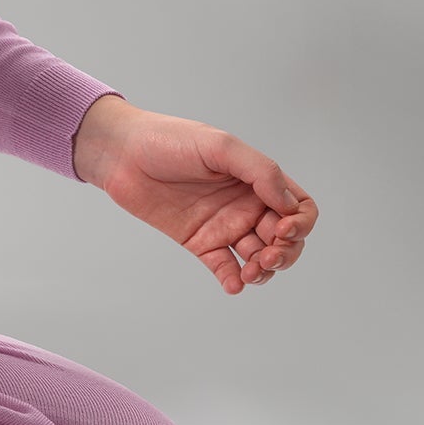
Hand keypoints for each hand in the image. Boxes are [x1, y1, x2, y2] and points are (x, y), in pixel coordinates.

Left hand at [72, 97, 316, 295]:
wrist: (122, 154)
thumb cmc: (170, 140)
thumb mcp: (220, 146)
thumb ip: (259, 171)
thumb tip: (289, 205)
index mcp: (257, 180)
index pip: (299, 208)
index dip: (301, 223)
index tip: (282, 228)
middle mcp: (246, 204)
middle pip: (286, 240)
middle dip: (286, 253)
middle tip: (267, 256)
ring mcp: (223, 225)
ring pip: (259, 258)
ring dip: (264, 271)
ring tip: (250, 271)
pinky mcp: (199, 242)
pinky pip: (224, 267)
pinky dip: (233, 280)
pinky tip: (233, 284)